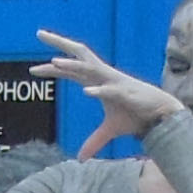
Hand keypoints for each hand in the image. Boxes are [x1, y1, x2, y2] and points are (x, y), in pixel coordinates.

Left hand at [38, 29, 177, 164]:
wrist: (160, 115)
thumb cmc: (135, 116)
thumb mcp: (110, 130)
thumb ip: (94, 141)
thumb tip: (80, 159)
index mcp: (98, 80)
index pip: (70, 70)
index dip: (52, 68)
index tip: (32, 69)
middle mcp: (104, 75)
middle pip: (78, 54)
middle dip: (59, 43)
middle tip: (40, 34)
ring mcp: (114, 82)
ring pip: (91, 68)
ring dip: (73, 65)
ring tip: (55, 62)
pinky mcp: (126, 93)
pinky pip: (109, 90)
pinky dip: (98, 91)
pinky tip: (86, 92)